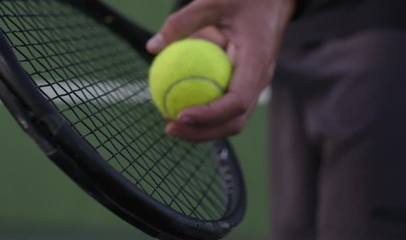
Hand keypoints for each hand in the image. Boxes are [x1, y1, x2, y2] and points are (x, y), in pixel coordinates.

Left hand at [147, 0, 295, 141]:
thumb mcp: (213, 1)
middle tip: (169, 127)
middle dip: (203, 132)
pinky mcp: (248, 84)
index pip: (237, 100)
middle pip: (235, 120)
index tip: (180, 115)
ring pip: (233, 120)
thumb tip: (152, 47)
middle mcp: (261, 79)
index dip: (210, 115)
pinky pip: (228, 107)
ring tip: (170, 124)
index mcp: (257, 61)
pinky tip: (181, 108)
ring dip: (204, 129)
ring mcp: (256, 85)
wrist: (274, 0)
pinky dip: (207, 115)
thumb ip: (182, 22)